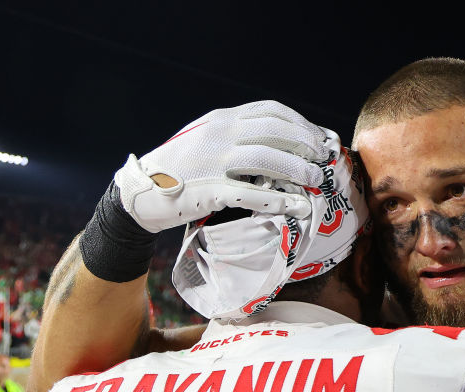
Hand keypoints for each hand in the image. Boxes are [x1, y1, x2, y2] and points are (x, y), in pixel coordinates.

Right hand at [114, 101, 329, 232]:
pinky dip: (277, 200)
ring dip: (298, 171)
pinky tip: (296, 206)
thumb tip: (280, 143)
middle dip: (306, 145)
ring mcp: (213, 163)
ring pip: (267, 160)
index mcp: (221, 120)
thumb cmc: (180, 169)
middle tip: (324, 159)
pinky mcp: (209, 191)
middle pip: (274, 133)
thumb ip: (237, 136)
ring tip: (316, 181)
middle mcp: (219, 135)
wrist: (140, 192)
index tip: (319, 137)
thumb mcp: (206, 139)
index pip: (270, 111)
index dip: (300, 123)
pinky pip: (251, 194)